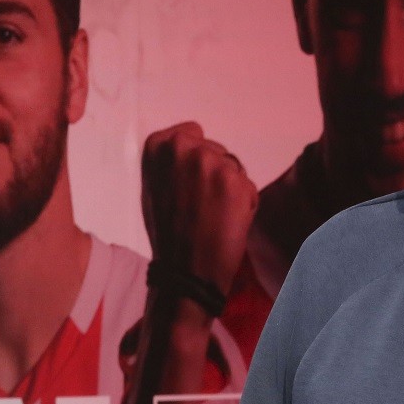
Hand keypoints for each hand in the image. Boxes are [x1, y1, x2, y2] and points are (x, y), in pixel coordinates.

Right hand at [141, 121, 257, 295]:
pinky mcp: (238, 182)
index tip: (190, 178)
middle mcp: (186, 148)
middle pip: (215, 149)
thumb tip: (194, 147)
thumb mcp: (155, 186)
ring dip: (230, 186)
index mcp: (160, 146)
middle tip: (201, 203)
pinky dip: (244, 203)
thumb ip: (173, 162)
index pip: (192, 132)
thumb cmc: (167, 231)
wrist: (184, 271)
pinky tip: (227, 222)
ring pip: (234, 167)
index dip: (195, 156)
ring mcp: (213, 164)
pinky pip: (248, 186)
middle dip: (214, 171)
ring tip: (212, 214)